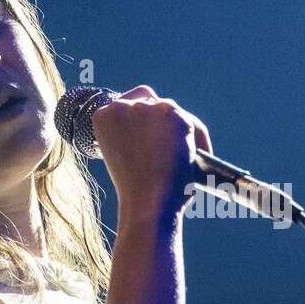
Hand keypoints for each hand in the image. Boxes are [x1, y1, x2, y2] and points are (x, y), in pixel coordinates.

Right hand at [89, 85, 212, 219]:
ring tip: (190, 153)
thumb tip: (162, 134)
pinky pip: (192, 124)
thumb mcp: (124, 158)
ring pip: (172, 111)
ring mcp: (147, 109)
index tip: (152, 129)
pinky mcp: (172, 115)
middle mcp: (122, 107)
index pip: (127, 104)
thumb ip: (135, 138)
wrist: (147, 203)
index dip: (142, 118)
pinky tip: (200, 157)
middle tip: (175, 140)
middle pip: (151, 100)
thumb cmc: (136, 192)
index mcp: (104, 117)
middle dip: (163, 120)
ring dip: (181, 129)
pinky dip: (199, 139)